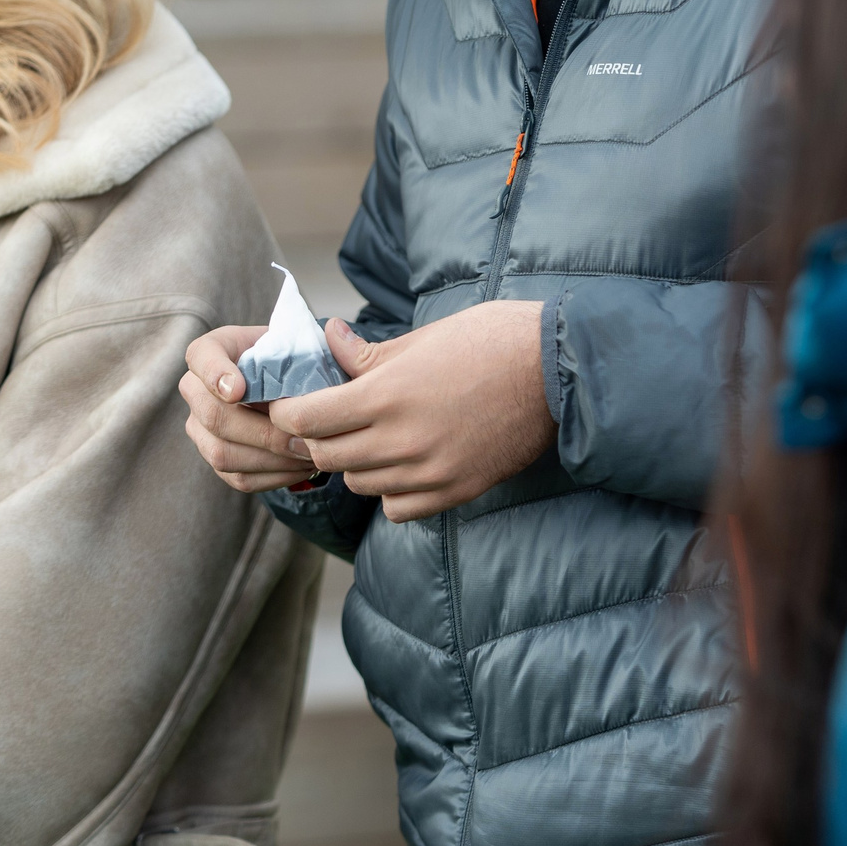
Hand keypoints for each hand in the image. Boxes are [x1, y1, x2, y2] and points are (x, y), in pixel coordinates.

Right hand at [179, 323, 317, 494]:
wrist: (291, 386)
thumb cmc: (295, 359)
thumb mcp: (300, 341)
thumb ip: (308, 340)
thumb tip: (335, 333)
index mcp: (213, 350)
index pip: (202, 356)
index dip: (215, 374)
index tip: (239, 390)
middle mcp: (196, 389)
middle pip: (213, 416)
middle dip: (261, 431)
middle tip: (301, 436)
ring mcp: (200, 427)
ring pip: (222, 453)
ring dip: (271, 458)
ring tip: (309, 454)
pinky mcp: (215, 458)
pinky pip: (238, 477)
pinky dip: (273, 476)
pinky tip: (302, 467)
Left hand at [273, 300, 555, 521]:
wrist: (557, 372)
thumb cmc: (492, 341)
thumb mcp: (424, 337)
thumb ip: (368, 353)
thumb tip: (328, 339)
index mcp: (389, 393)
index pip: (307, 419)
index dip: (290, 412)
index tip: (292, 404)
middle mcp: (402, 439)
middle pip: (326, 456)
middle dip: (316, 437)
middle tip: (328, 419)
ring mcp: (429, 471)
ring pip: (359, 484)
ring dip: (355, 463)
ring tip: (371, 437)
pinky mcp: (454, 491)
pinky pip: (397, 508)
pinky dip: (390, 491)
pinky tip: (403, 464)